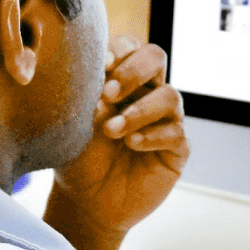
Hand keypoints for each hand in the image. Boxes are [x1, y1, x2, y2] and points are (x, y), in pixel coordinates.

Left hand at [53, 35, 189, 234]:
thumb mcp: (73, 124)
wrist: (86, 202)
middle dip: (134, 71)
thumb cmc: (77, 157)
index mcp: (120, 79)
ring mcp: (164, 119)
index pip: (129, 47)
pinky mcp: (176, 148)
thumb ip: (85, 97)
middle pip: (156, 58)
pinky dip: (152, 135)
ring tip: (112, 130)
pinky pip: (175, 132)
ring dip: (139, 111)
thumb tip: (97, 79)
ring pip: (170, 96)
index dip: (120, 50)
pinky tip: (132, 144)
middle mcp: (145, 92)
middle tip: (109, 93)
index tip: (102, 64)